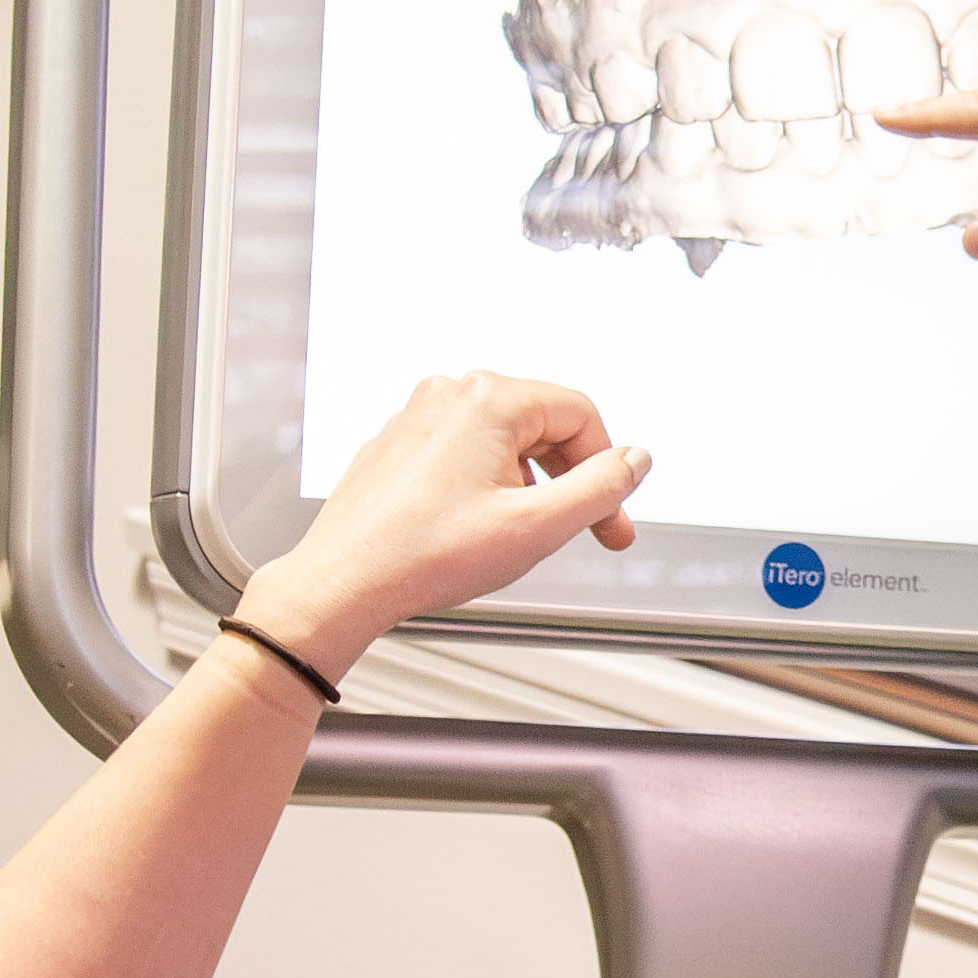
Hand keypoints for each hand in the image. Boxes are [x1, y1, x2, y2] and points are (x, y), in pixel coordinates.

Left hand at [240, 371, 645, 675]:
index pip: (581, 416)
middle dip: (571, 479)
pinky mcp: (401, 444)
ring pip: (506, 440)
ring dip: (531, 484)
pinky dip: (489, 485)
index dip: (607, 469)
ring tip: (523, 534)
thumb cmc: (423, 554)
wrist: (344, 582)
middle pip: (544, 423)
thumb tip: (633, 460)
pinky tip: (480, 530)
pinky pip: (466, 453)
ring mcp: (420, 417)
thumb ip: (601, 488)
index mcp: (488, 400)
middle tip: (587, 530)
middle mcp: (451, 395)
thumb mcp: (537, 526)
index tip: (613, 516)